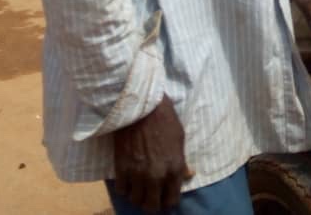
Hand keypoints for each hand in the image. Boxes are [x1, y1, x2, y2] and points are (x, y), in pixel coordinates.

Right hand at [112, 95, 189, 211]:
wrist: (142, 106)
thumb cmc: (165, 119)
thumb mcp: (180, 139)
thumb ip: (182, 161)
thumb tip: (188, 175)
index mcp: (174, 169)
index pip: (171, 201)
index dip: (168, 200)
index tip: (164, 195)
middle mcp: (157, 176)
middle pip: (152, 206)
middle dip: (152, 202)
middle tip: (150, 195)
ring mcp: (138, 174)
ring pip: (135, 200)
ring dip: (137, 195)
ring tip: (138, 187)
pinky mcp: (121, 168)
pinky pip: (121, 190)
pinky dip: (124, 187)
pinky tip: (127, 179)